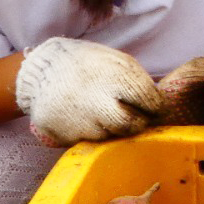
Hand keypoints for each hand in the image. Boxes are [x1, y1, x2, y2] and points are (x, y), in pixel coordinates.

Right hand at [14, 37, 165, 145]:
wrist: (43, 69)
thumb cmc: (90, 65)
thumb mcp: (118, 62)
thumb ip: (139, 83)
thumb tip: (161, 107)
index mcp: (115, 78)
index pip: (150, 102)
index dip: (156, 107)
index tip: (154, 108)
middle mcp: (97, 101)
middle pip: (131, 125)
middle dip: (137, 123)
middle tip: (135, 117)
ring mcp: (79, 121)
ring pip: (109, 135)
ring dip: (111, 127)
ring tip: (101, 110)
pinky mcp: (63, 135)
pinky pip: (87, 141)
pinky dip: (90, 132)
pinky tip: (83, 117)